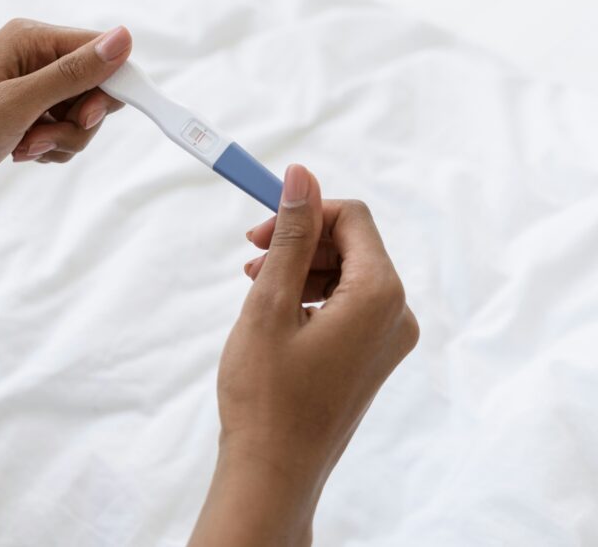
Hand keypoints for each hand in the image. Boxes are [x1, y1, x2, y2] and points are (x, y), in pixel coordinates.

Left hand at [0, 18, 130, 211]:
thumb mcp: (18, 104)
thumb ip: (74, 73)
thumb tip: (124, 38)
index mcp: (30, 39)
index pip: (101, 52)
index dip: (105, 89)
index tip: (84, 120)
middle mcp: (31, 56)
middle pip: (94, 87)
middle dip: (77, 123)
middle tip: (40, 137)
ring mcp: (27, 87)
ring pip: (79, 116)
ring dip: (59, 140)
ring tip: (23, 147)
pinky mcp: (22, 114)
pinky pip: (60, 131)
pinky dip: (48, 148)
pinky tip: (19, 153)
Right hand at [189, 165, 417, 546]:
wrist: (273, 471)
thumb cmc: (265, 392)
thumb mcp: (270, 302)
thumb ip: (291, 235)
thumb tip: (303, 175)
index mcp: (380, 295)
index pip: (353, 218)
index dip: (305, 211)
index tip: (258, 226)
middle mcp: (398, 314)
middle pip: (352, 245)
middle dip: (300, 241)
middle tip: (249, 256)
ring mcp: (389, 340)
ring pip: (347, 274)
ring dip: (301, 269)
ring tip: (255, 288)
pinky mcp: (373, 358)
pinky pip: (348, 305)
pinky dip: (311, 297)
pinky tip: (275, 314)